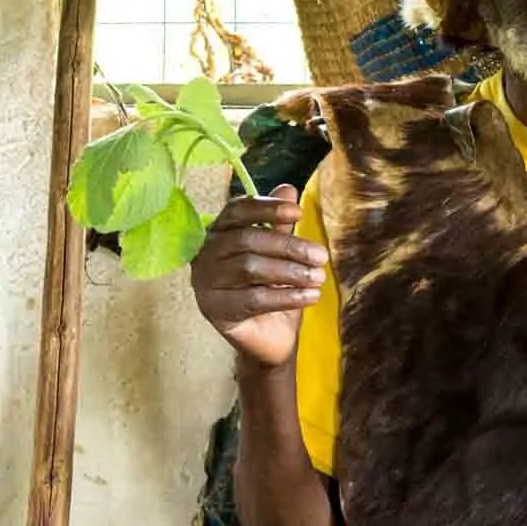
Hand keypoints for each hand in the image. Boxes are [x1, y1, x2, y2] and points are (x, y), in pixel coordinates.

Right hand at [190, 183, 327, 369]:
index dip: (267, 208)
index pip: (237, 211)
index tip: (298, 212)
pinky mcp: (215, 310)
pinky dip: (286, 295)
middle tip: (321, 256)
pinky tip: (310, 296)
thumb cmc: (273, 289)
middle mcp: (205, 254)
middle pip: (247, 240)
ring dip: (290, 271)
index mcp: (218, 233)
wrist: (269, 338)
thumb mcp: (280, 255)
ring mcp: (205, 283)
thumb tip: (288, 187)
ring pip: (250, 269)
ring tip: (318, 277)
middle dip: (288, 246)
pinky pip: (254, 298)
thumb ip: (279, 224)